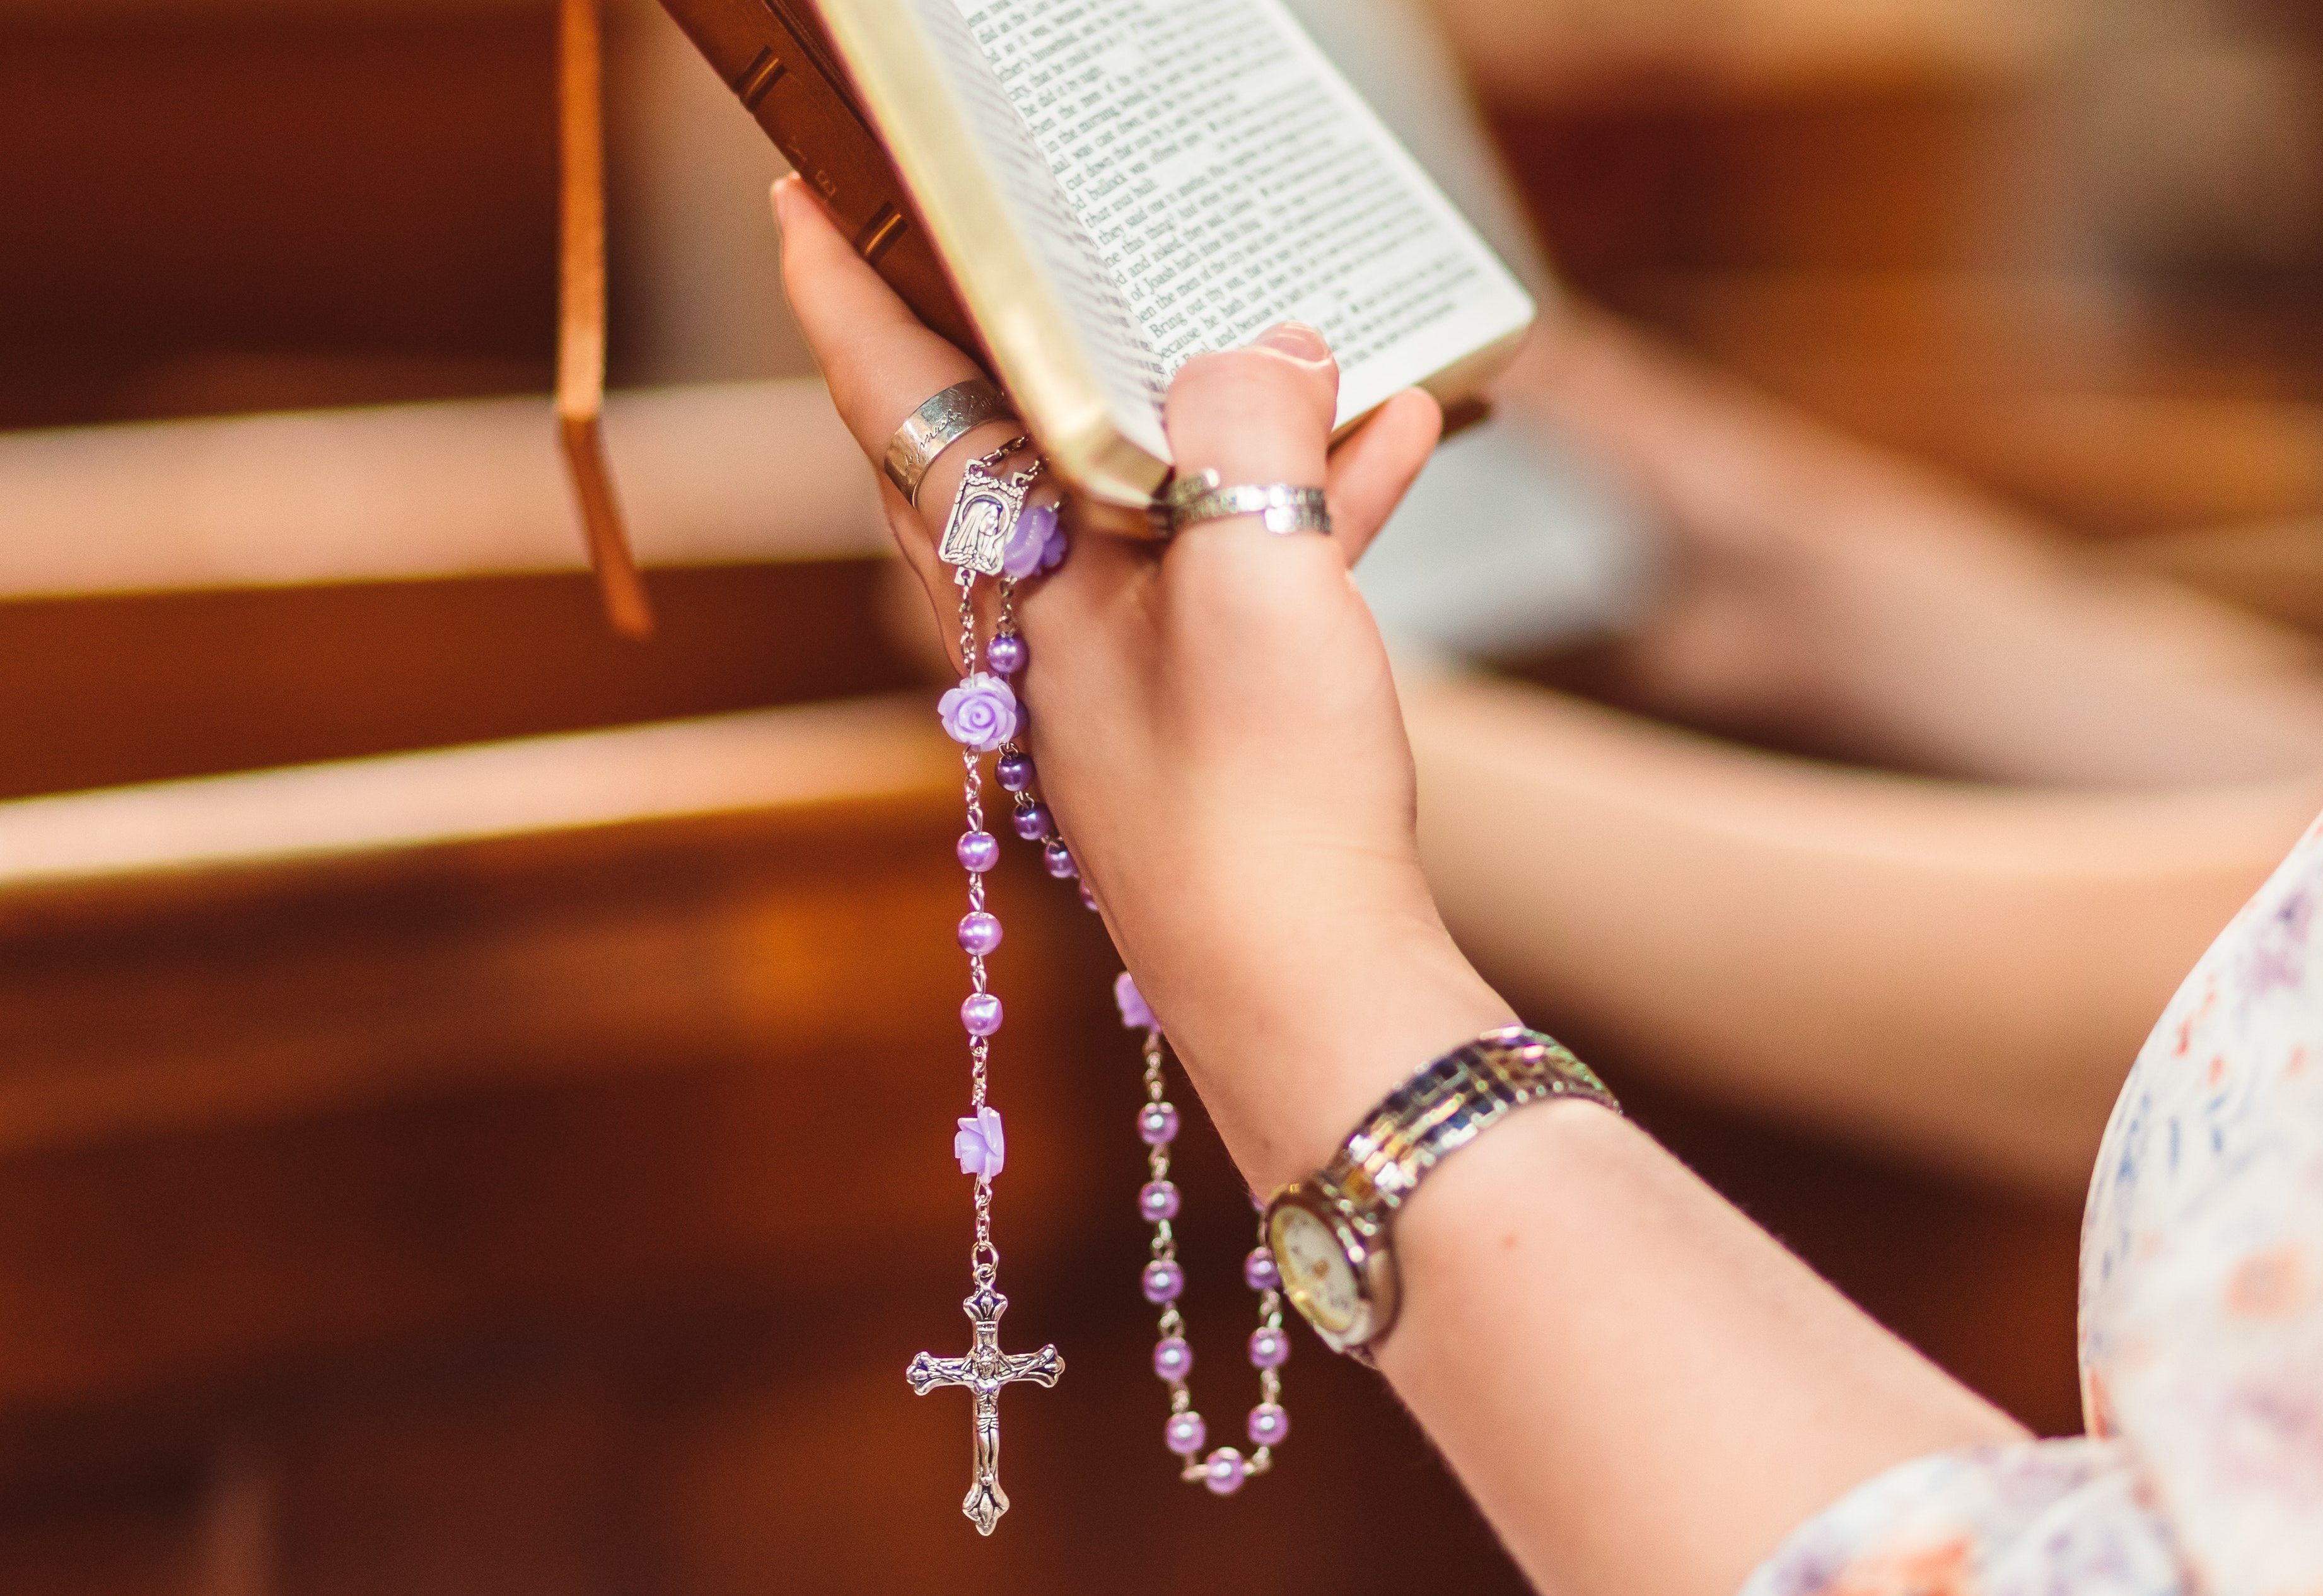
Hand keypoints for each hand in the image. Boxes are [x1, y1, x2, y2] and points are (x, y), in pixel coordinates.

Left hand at [773, 177, 1514, 1189]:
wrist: (1309, 992)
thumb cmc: (1257, 795)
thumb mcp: (1257, 571)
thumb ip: (1247, 428)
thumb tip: (1264, 350)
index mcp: (1011, 572)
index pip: (899, 398)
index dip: (848, 287)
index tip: (805, 199)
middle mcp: (1042, 618)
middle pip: (1008, 432)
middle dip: (1032, 323)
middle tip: (1031, 231)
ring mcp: (1125, 668)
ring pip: (1146, 490)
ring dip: (1220, 402)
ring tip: (1307, 319)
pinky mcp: (1209, 713)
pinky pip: (1240, 565)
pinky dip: (1303, 497)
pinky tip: (1394, 441)